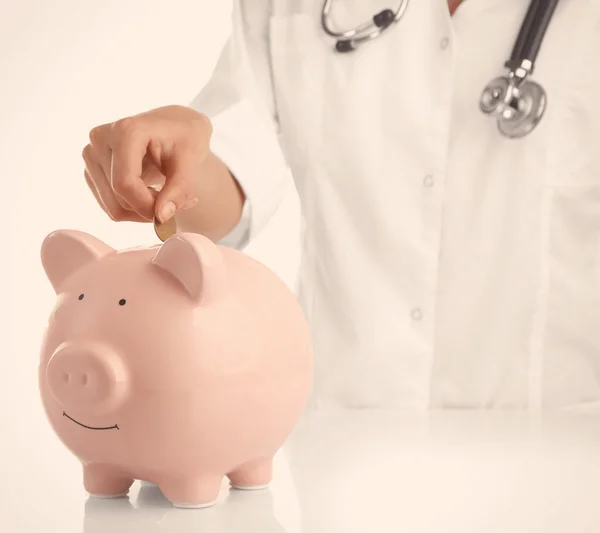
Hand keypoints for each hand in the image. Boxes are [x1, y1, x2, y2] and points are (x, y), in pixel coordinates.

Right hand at [82, 105, 211, 222]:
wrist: (176, 125)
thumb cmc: (186, 137)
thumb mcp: (192, 160)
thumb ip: (179, 189)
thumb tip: (161, 217)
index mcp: (124, 131)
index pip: (125, 183)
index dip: (147, 206)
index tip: (174, 211)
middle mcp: (100, 140)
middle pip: (118, 198)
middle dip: (150, 209)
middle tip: (179, 203)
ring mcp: (92, 155)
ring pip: (113, 207)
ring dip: (143, 211)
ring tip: (168, 198)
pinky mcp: (92, 169)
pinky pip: (110, 205)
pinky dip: (134, 208)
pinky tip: (154, 194)